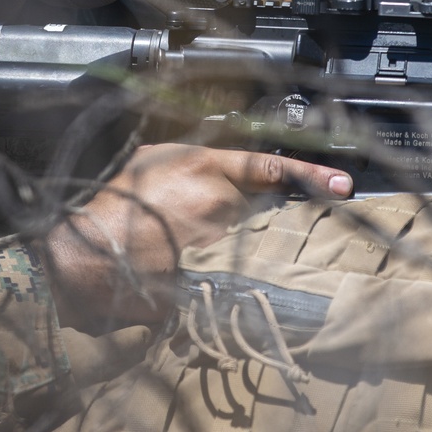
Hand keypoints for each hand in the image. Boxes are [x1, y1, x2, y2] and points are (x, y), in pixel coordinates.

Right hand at [39, 144, 352, 331]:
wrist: (88, 254)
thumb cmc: (115, 204)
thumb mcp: (152, 160)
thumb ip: (195, 160)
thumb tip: (225, 167)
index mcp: (203, 166)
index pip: (269, 168)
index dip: (310, 177)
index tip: (343, 185)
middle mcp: (216, 202)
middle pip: (263, 204)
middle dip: (260, 209)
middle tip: (227, 216)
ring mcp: (214, 239)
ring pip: (245, 234)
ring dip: (230, 236)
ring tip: (186, 236)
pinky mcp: (208, 271)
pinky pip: (230, 266)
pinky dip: (219, 264)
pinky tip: (186, 263)